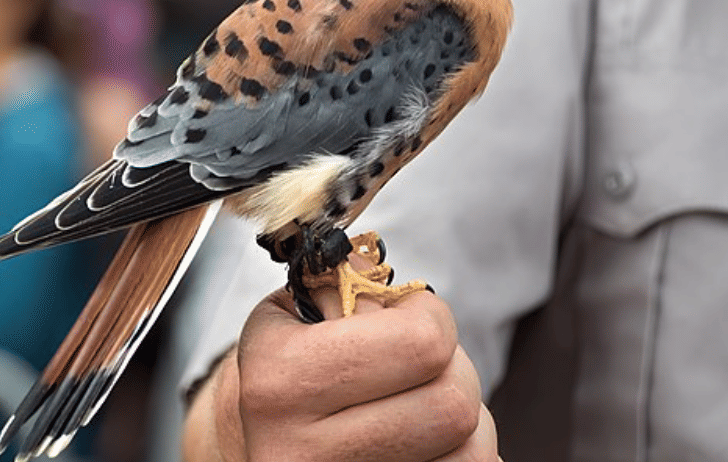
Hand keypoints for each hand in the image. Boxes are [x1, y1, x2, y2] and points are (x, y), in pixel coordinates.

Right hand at [183, 262, 498, 461]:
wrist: (255, 442)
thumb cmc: (286, 368)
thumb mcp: (295, 310)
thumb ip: (349, 282)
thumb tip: (405, 293)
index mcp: (281, 379)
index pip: (421, 342)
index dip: (430, 315)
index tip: (410, 315)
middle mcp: (302, 452)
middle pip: (452, 402)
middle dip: (452, 367)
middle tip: (422, 360)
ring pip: (472, 448)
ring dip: (461, 417)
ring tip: (419, 400)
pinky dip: (461, 450)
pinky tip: (424, 438)